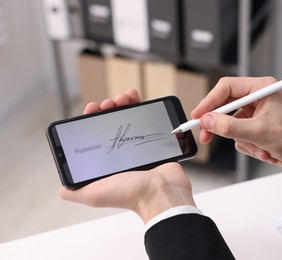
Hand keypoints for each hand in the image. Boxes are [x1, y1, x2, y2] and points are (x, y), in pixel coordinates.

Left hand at [60, 89, 195, 222]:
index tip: (92, 109)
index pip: (93, 136)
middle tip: (108, 104)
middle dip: (106, 110)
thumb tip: (62, 189)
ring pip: (126, 118)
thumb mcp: (94, 195)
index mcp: (106, 164)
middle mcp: (120, 155)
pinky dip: (138, 104)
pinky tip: (134, 96)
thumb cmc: (130, 193)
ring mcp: (137, 146)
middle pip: (110, 124)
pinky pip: (144, 118)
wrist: (161, 191)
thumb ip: (74, 191)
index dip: (90, 121)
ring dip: (122, 104)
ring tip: (123, 98)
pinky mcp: (152, 140)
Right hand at [191, 77, 281, 185]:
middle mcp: (257, 98)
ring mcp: (255, 114)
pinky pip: (238, 136)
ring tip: (260, 148)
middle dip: (221, 126)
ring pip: (230, 125)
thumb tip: (207, 121)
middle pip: (225, 107)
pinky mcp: (254, 127)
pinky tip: (263, 151)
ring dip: (242, 140)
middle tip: (206, 136)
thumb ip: (229, 126)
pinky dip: (248, 146)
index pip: (227, 88)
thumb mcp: (258, 132)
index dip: (209, 101)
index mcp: (261, 89)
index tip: (198, 115)